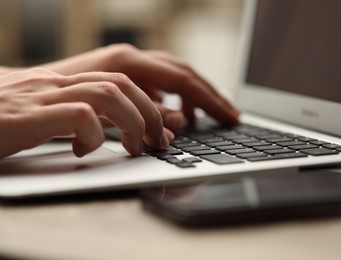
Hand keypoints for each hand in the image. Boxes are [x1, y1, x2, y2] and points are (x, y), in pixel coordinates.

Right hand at [0, 68, 172, 157]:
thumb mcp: (44, 118)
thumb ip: (77, 118)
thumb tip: (112, 128)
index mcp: (61, 83)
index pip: (117, 79)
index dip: (146, 102)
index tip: (159, 128)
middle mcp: (56, 83)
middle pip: (121, 82)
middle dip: (149, 112)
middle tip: (156, 140)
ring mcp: (42, 96)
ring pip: (108, 93)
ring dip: (132, 121)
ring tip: (133, 146)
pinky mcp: (27, 116)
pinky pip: (78, 114)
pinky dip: (93, 134)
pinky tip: (83, 150)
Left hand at [44, 44, 239, 131]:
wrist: (25, 93)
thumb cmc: (59, 101)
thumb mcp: (104, 114)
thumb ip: (145, 116)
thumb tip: (179, 122)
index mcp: (129, 63)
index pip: (183, 80)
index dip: (211, 100)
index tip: (230, 117)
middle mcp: (131, 57)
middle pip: (184, 73)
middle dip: (210, 96)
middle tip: (231, 115)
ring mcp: (127, 63)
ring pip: (173, 76)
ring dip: (194, 97)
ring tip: (207, 118)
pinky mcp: (123, 74)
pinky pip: (159, 83)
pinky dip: (175, 98)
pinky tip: (178, 114)